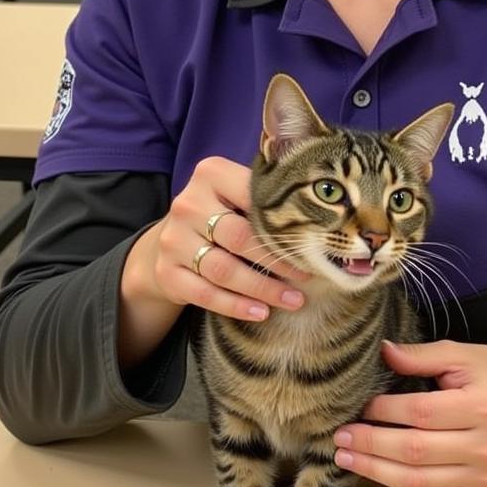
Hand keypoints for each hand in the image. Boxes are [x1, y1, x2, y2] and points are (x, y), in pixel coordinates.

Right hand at [119, 157, 308, 365]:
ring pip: (224, 270)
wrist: (169, 241)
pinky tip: (261, 312)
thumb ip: (264, 196)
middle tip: (307, 276)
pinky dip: (236, 305)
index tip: (312, 240)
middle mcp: (187, 204)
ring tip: (293, 300)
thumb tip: (320, 216)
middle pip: (239, 237)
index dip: (283, 222)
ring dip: (263, 289)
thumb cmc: (219, 213)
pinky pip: (205, 294)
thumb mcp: (235, 192)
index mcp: (210, 174)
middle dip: (278, 261)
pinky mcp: (167, 273)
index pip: (252, 196)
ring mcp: (173, 240)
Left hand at [332, 340, 486, 486]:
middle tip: (340, 437)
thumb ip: (421, 356)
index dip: (386, 412)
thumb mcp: (462, 354)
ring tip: (347, 457)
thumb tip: (383, 352)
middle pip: (417, 452)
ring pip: (420, 481)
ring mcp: (485, 475)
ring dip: (377, 471)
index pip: (422, 413)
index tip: (360, 406)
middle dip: (372, 445)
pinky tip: (378, 473)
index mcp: (485, 406)